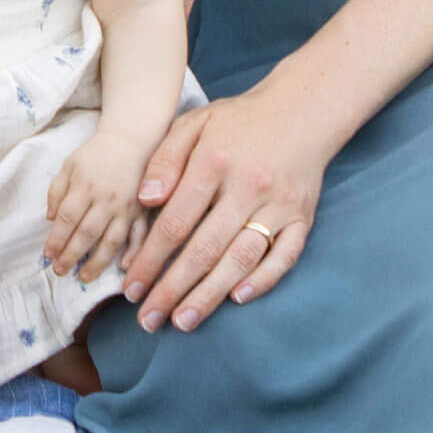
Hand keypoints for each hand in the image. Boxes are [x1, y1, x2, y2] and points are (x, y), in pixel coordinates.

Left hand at [44, 128, 149, 283]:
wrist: (132, 140)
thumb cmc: (96, 154)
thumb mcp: (70, 165)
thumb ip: (57, 191)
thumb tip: (50, 219)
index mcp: (85, 187)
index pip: (67, 218)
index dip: (56, 238)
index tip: (48, 254)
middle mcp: (106, 200)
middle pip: (87, 233)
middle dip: (72, 255)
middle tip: (59, 271)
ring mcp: (126, 208)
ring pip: (112, 240)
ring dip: (98, 262)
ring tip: (84, 277)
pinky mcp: (142, 212)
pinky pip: (140, 236)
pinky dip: (134, 253)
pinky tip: (125, 268)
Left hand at [120, 88, 330, 332]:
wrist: (301, 110)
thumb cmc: (237, 122)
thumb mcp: (193, 124)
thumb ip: (164, 159)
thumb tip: (146, 199)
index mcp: (214, 162)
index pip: (175, 222)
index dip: (150, 259)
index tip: (130, 288)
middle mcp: (248, 186)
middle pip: (205, 248)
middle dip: (172, 289)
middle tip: (148, 320)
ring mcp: (279, 205)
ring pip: (241, 258)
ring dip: (210, 294)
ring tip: (183, 321)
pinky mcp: (302, 217)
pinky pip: (285, 256)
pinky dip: (263, 279)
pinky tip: (237, 298)